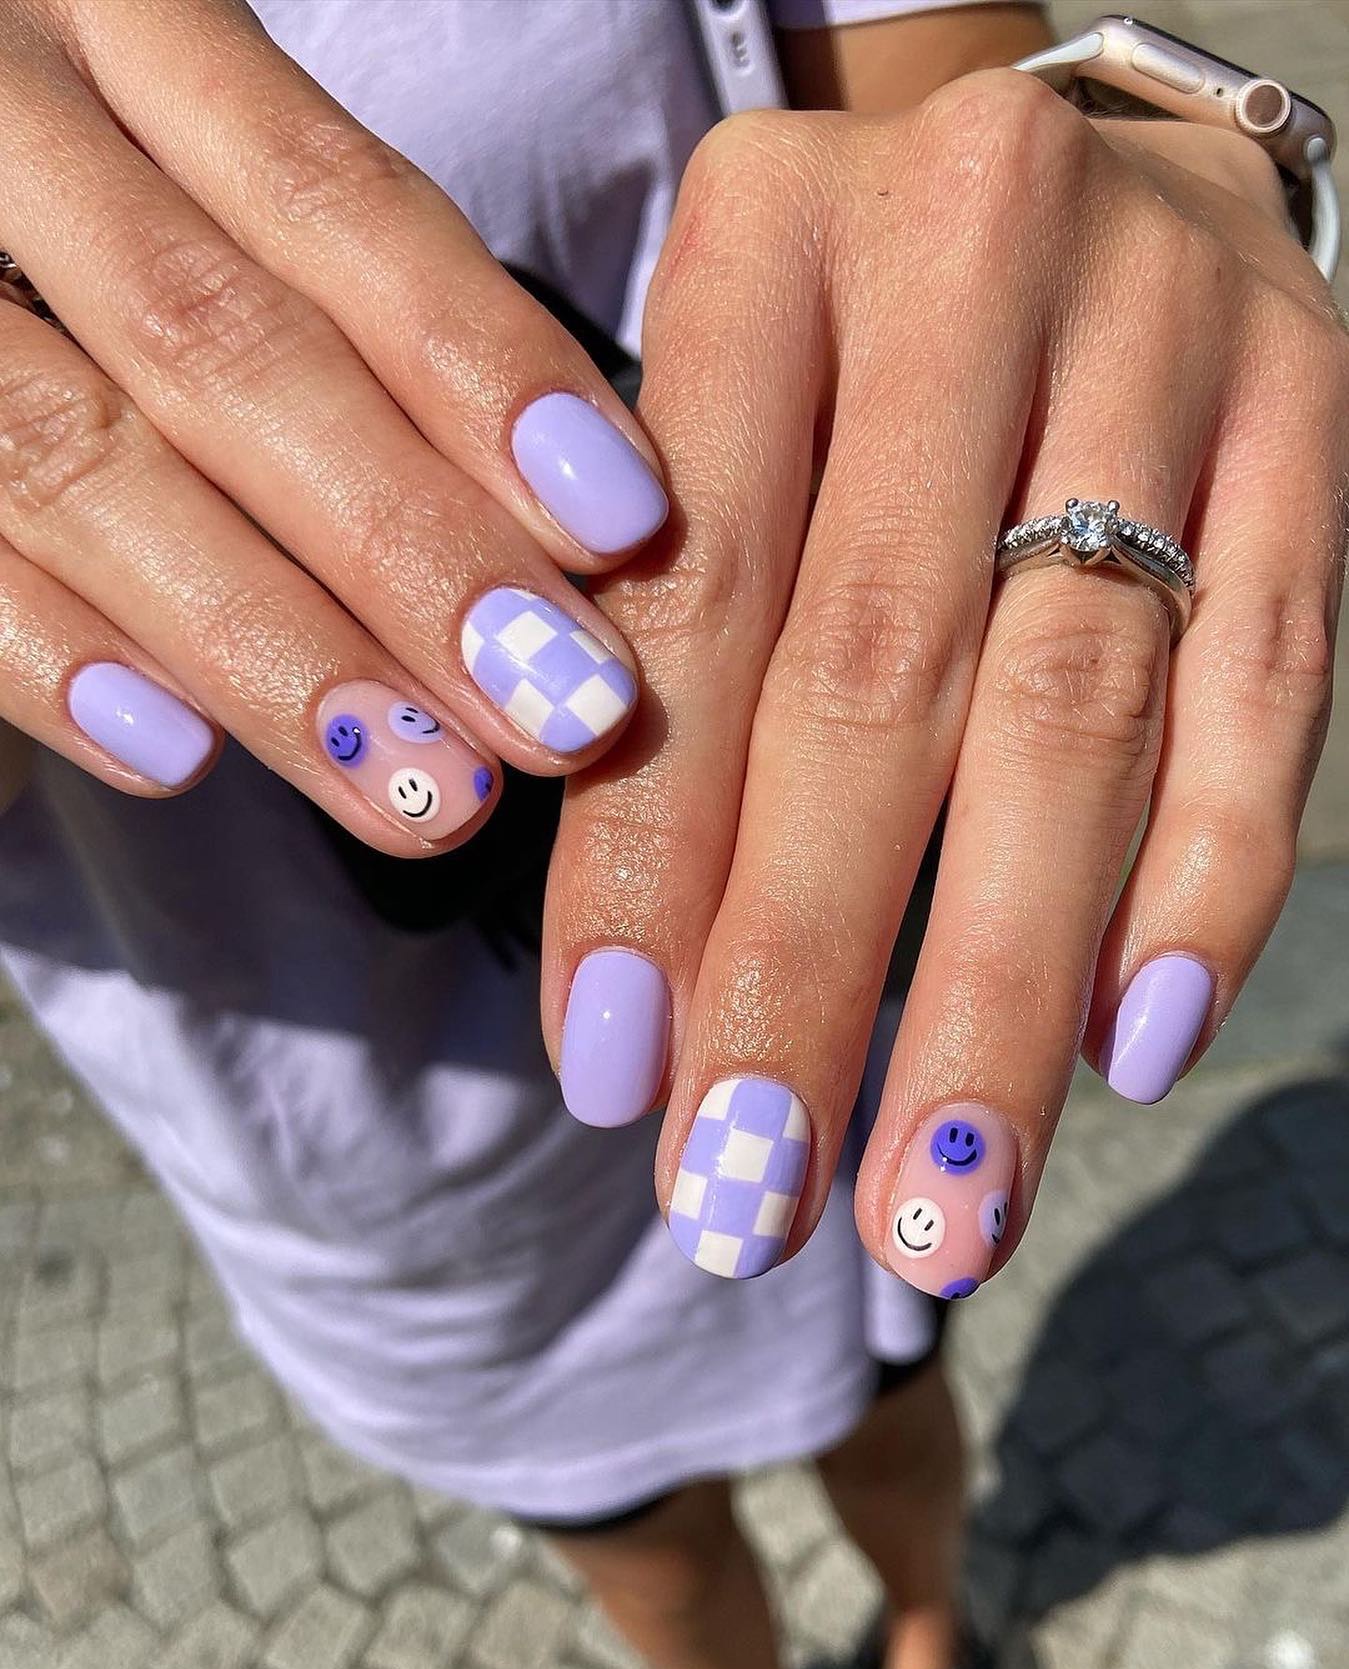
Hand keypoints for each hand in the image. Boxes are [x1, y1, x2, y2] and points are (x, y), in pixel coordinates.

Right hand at [0, 0, 665, 851]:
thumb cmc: (123, 247)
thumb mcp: (234, 216)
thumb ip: (371, 323)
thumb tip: (587, 515)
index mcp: (126, 35)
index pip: (333, 198)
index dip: (483, 366)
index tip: (620, 520)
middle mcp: (1, 123)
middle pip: (215, 340)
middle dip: (407, 543)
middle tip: (555, 706)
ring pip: (73, 456)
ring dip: (267, 643)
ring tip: (423, 783)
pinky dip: (55, 660)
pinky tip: (183, 758)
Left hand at [545, 73, 1347, 1293]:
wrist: (1086, 166)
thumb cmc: (849, 335)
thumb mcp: (713, 415)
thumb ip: (662, 641)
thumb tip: (641, 980)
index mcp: (764, 240)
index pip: (688, 606)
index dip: (647, 862)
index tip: (613, 1078)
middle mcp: (966, 259)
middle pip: (877, 682)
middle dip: (806, 971)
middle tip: (753, 1196)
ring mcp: (1161, 336)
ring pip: (1074, 716)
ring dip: (993, 990)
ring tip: (936, 1198)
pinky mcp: (1309, 412)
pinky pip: (1273, 681)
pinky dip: (1202, 881)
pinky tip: (1127, 1049)